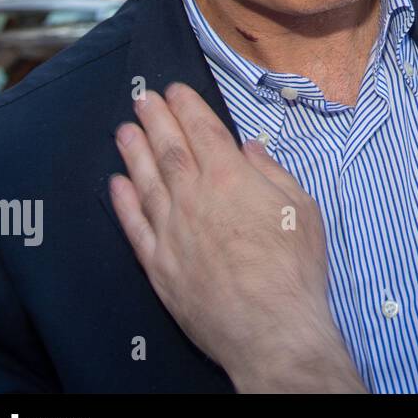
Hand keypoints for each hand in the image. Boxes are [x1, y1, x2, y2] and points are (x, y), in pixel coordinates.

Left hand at [110, 82, 365, 392]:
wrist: (269, 327)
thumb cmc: (294, 268)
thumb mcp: (301, 209)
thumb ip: (273, 174)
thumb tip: (251, 150)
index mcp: (232, 179)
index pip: (203, 132)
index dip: (187, 107)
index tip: (175, 90)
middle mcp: (194, 199)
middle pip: (169, 150)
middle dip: (155, 120)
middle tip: (142, 98)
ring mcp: (171, 231)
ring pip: (146, 182)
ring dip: (133, 153)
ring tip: (124, 131)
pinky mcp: (159, 265)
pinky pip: (134, 226)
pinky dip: (123, 203)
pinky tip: (116, 185)